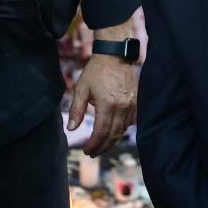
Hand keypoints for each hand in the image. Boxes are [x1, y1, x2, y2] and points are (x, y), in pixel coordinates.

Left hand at [68, 22, 138, 156]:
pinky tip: (113, 133)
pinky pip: (130, 122)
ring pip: (122, 130)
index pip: (101, 132)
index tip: (86, 151)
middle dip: (102, 147)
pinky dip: (121, 130)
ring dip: (111, 140)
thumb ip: (76, 110)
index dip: (93, 145)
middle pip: (113, 135)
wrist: (115, 55)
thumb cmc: (96, 71)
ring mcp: (132, 105)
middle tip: (92, 153)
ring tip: (101, 145)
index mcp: (107, 104)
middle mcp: (122, 107)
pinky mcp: (136, 102)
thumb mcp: (81, 89)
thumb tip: (71, 128)